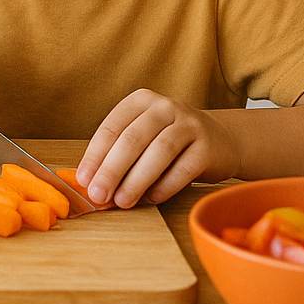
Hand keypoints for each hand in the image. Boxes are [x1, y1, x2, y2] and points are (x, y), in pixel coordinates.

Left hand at [77, 89, 241, 206]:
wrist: (220, 141)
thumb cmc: (169, 142)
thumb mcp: (142, 137)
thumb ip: (118, 155)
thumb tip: (92, 185)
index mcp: (140, 101)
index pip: (111, 128)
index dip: (95, 156)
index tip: (83, 181)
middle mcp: (165, 107)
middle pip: (132, 139)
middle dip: (111, 170)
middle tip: (98, 195)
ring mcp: (189, 124)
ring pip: (158, 152)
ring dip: (136, 181)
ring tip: (122, 202)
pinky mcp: (208, 147)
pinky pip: (183, 169)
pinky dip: (164, 187)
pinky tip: (150, 199)